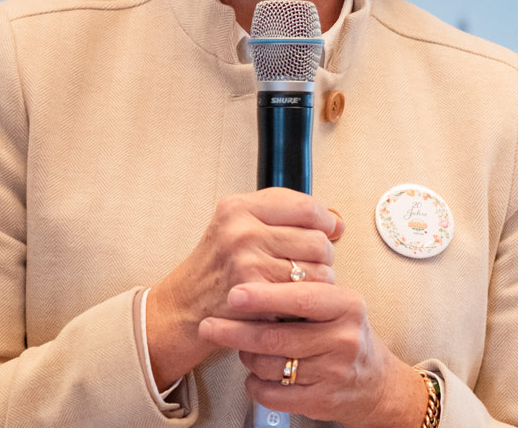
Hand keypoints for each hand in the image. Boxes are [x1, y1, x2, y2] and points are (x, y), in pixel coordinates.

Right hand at [145, 189, 343, 388]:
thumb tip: (337, 223)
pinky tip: (289, 302)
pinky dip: (306, 301)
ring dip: (318, 282)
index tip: (330, 230)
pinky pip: (307, 293)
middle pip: (317, 238)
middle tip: (306, 267)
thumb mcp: (237, 230)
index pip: (305, 205)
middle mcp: (241, 229)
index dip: (325, 220)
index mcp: (238, 207)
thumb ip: (283, 219)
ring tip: (297, 286)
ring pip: (319, 268)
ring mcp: (247, 261)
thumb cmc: (215, 271)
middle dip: (322, 256)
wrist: (180, 311)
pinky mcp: (255, 292)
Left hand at [199, 282, 428, 427]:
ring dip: (247, 357)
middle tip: (209, 325)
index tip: (234, 294)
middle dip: (237, 331)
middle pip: (278, 336)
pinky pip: (274, 395)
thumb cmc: (343, 332)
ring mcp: (334, 372)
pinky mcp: (322, 400)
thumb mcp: (336, 303)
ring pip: (271, 366)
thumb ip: (303, 289)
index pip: (301, 298)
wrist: (374, 381)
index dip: (264, 296)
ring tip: (242, 348)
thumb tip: (253, 267)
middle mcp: (344, 338)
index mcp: (347, 305)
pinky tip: (254, 375)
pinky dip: (255, 385)